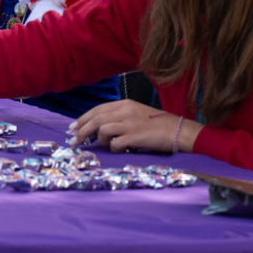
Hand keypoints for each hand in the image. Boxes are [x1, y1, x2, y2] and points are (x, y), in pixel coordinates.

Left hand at [67, 100, 200, 153]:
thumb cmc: (159, 124)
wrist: (180, 131)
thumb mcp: (137, 114)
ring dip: (97, 139)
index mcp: (125, 104)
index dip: (83, 119)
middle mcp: (125, 111)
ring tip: (98, 145)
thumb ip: (119, 117)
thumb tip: (99, 128)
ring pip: (102, 129)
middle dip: (82, 130)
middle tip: (74, 140)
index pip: (97, 109)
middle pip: (95, 119)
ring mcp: (130, 123)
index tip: (73, 127)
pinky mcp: (135, 136)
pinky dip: (112, 147)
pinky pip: (114, 143)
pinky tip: (117, 149)